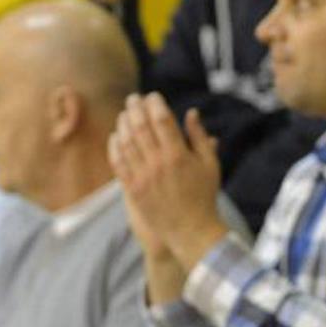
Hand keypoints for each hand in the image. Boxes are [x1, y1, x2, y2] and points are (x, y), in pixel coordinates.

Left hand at [108, 93, 226, 273]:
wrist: (192, 230)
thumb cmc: (204, 196)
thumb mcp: (210, 165)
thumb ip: (200, 137)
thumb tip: (191, 112)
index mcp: (179, 156)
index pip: (162, 120)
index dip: (155, 104)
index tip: (153, 96)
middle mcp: (158, 164)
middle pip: (140, 127)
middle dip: (135, 108)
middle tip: (134, 99)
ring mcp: (143, 176)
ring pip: (126, 142)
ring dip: (123, 123)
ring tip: (125, 113)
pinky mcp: (133, 188)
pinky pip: (118, 162)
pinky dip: (115, 145)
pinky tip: (116, 136)